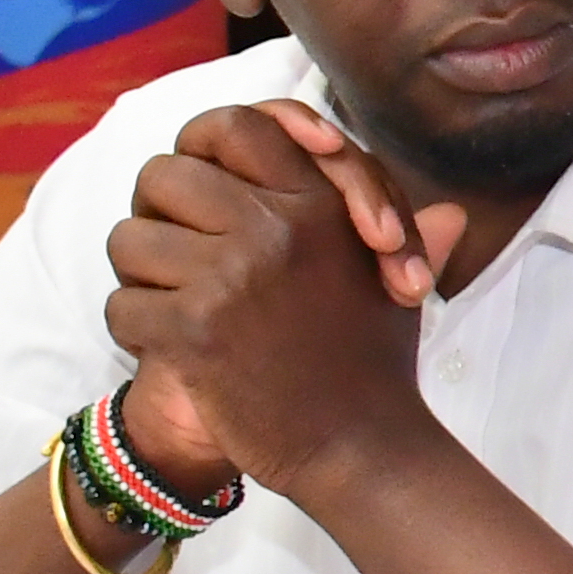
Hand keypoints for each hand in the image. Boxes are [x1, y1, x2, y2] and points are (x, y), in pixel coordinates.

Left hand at [104, 105, 450, 498]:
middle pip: (163, 174)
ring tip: (173, 306)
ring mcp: (231, 276)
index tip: (209, 180)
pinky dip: (134, 330)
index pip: (233, 126)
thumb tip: (450, 214)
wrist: (360, 447)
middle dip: (159, 214)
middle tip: (179, 255)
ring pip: (128, 238)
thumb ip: (404, 234)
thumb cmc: (377, 365)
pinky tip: (172, 350)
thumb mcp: (399, 285)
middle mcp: (275, 227)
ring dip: (140, 276)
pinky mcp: (195, 330)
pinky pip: (122, 303)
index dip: (205, 144)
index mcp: (318, 202)